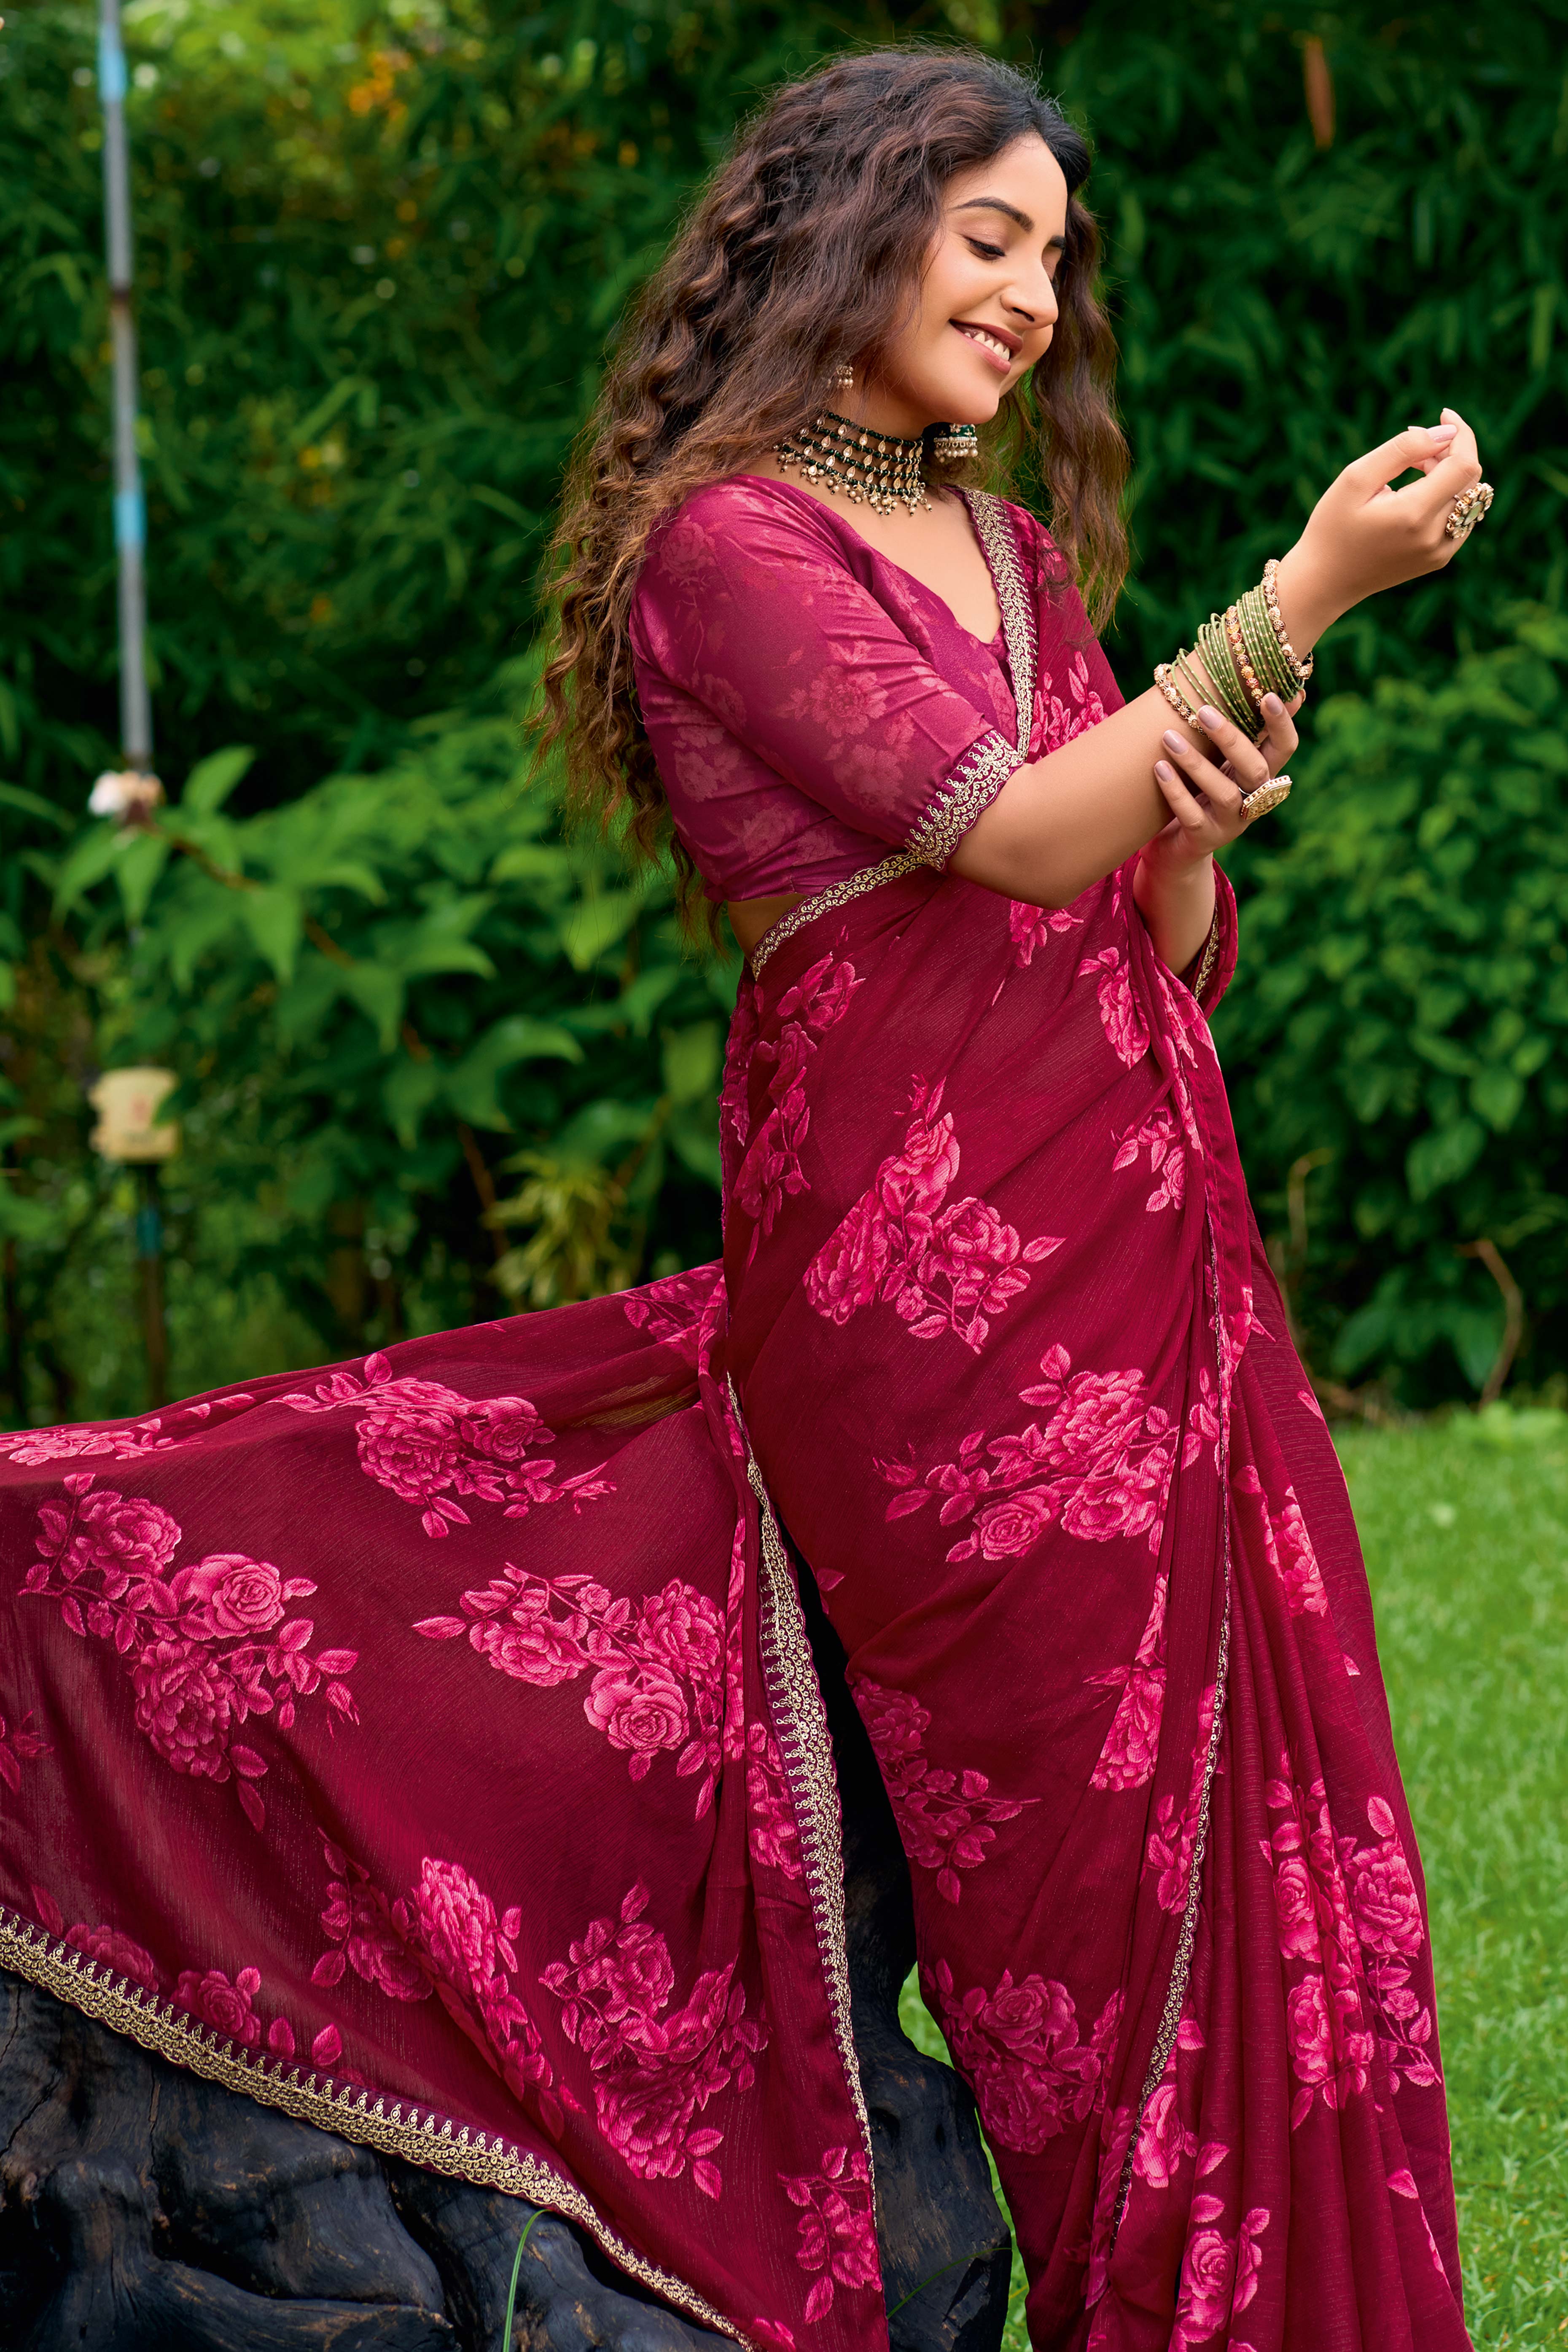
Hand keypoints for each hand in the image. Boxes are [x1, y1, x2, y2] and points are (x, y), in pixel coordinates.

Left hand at [1133, 693, 1297, 974]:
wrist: (1177, 850)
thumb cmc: (1201, 793)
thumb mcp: (1222, 761)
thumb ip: (1239, 729)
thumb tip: (1261, 681)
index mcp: (1262, 775)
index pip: (1285, 748)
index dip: (1282, 724)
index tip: (1269, 694)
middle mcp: (1253, 800)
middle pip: (1256, 769)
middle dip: (1233, 738)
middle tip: (1204, 710)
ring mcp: (1231, 823)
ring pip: (1225, 792)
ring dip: (1197, 763)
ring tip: (1168, 737)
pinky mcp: (1204, 840)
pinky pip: (1191, 815)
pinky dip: (1175, 791)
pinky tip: (1158, 768)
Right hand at [1275, 406, 1483, 647]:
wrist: (1324, 582)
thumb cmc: (1332, 527)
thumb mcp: (1356, 478)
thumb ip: (1403, 449)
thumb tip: (1445, 431)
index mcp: (1413, 515)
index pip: (1464, 465)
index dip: (1461, 434)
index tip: (1444, 415)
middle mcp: (1434, 537)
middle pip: (1469, 478)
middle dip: (1450, 452)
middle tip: (1415, 448)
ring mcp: (1440, 551)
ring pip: (1468, 497)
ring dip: (1449, 474)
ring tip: (1414, 471)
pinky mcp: (1439, 559)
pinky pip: (1462, 517)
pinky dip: (1448, 497)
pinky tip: (1418, 494)